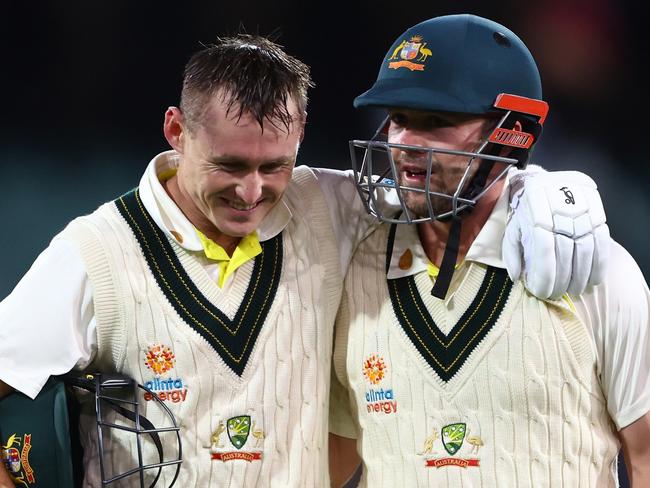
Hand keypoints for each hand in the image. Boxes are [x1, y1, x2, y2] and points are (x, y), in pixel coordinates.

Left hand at [503, 170, 609, 299]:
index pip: (544, 249)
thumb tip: (517, 278)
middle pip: (565, 251)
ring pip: (586, 248)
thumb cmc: (525, 209)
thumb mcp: (512, 227)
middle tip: (559, 295)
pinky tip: (593, 280)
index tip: (543, 292)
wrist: (543, 180)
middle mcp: (560, 208)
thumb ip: (511, 252)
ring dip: (582, 275)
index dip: (546, 274)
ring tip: (575, 291)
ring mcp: (582, 208)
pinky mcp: (597, 209)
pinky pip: (603, 241)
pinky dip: (600, 264)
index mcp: (535, 212)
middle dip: (563, 279)